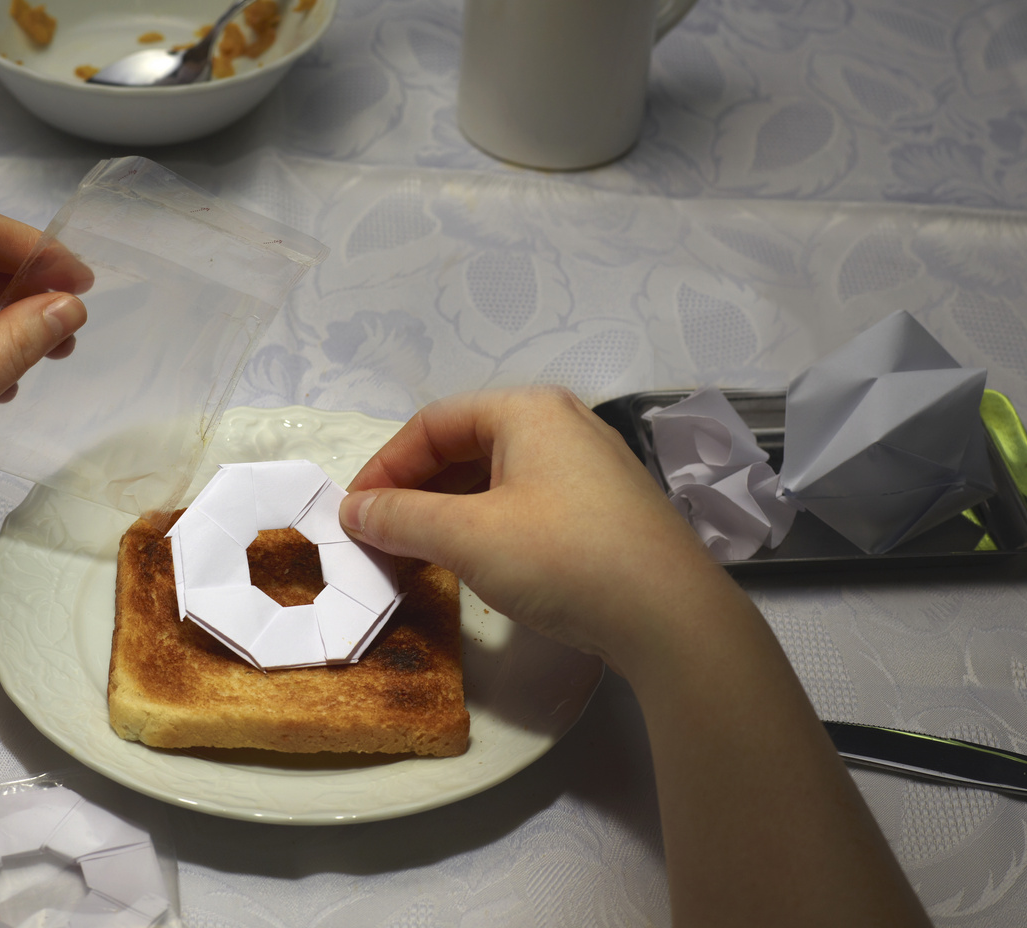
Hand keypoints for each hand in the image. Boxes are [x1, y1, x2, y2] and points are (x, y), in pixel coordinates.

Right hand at [337, 388, 722, 672]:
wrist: (672, 617)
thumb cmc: (563, 558)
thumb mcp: (468, 538)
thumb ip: (402, 518)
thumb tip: (354, 511)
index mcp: (528, 410)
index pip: (433, 424)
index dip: (384, 466)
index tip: (354, 513)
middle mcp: (562, 424)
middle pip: (465, 445)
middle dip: (415, 490)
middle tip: (380, 535)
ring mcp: (590, 466)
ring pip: (497, 476)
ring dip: (448, 510)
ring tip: (418, 552)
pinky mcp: (606, 509)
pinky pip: (528, 501)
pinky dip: (487, 524)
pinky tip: (475, 561)